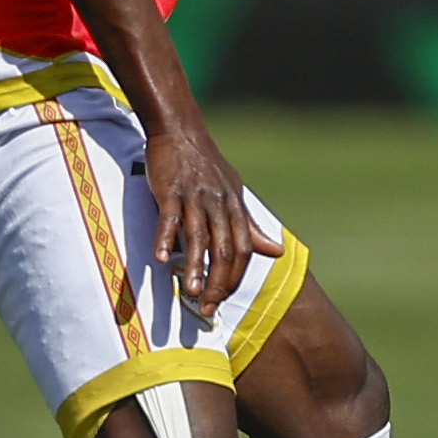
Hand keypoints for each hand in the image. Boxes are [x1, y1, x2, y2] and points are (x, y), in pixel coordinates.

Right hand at [145, 126, 281, 317]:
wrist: (182, 130)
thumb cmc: (208, 167)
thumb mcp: (234, 194)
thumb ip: (251, 226)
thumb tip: (277, 251)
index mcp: (235, 208)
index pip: (242, 250)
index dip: (234, 278)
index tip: (221, 300)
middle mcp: (219, 204)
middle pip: (223, 250)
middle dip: (216, 282)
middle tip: (206, 308)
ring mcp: (194, 197)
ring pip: (198, 237)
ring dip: (194, 267)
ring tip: (190, 293)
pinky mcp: (171, 189)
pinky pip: (169, 217)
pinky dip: (165, 237)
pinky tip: (160, 258)